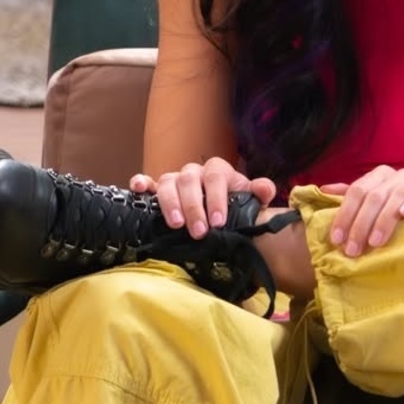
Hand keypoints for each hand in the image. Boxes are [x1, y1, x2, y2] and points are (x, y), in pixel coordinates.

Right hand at [129, 158, 275, 238]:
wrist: (215, 210)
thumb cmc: (231, 206)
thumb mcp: (248, 201)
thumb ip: (259, 193)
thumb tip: (265, 190)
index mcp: (217, 171)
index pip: (215, 177)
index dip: (217, 199)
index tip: (219, 223)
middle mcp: (194, 173)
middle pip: (189, 182)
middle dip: (194, 207)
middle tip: (199, 232)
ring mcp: (174, 180)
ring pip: (168, 182)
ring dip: (170, 203)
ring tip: (176, 225)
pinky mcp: (157, 190)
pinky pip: (147, 181)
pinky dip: (142, 183)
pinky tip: (139, 190)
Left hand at [320, 166, 403, 256]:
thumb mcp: (377, 199)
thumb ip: (353, 195)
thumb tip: (323, 189)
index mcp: (380, 175)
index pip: (356, 191)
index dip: (345, 215)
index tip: (337, 239)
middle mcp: (398, 174)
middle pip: (374, 195)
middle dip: (361, 224)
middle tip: (353, 249)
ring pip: (397, 195)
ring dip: (384, 220)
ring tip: (375, 242)